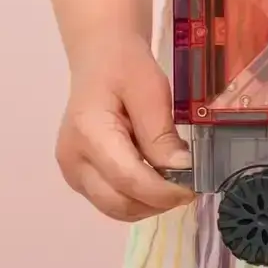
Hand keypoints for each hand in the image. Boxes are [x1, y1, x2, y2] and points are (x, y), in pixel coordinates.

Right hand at [55, 32, 193, 221]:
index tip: (194, 187)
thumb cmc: (125, 67)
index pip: (128, 179)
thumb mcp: (150, 90)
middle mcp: (73, 159)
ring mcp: (72, 171)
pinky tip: (155, 178)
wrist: (100, 58)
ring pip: (115, 209)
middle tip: (189, 186)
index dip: (164, 191)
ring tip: (173, 181)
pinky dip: (137, 198)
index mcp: (89, 133)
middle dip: (159, 201)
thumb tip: (181, 170)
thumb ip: (161, 133)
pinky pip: (111, 200)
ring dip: (149, 204)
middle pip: (119, 202)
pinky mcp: (79, 176)